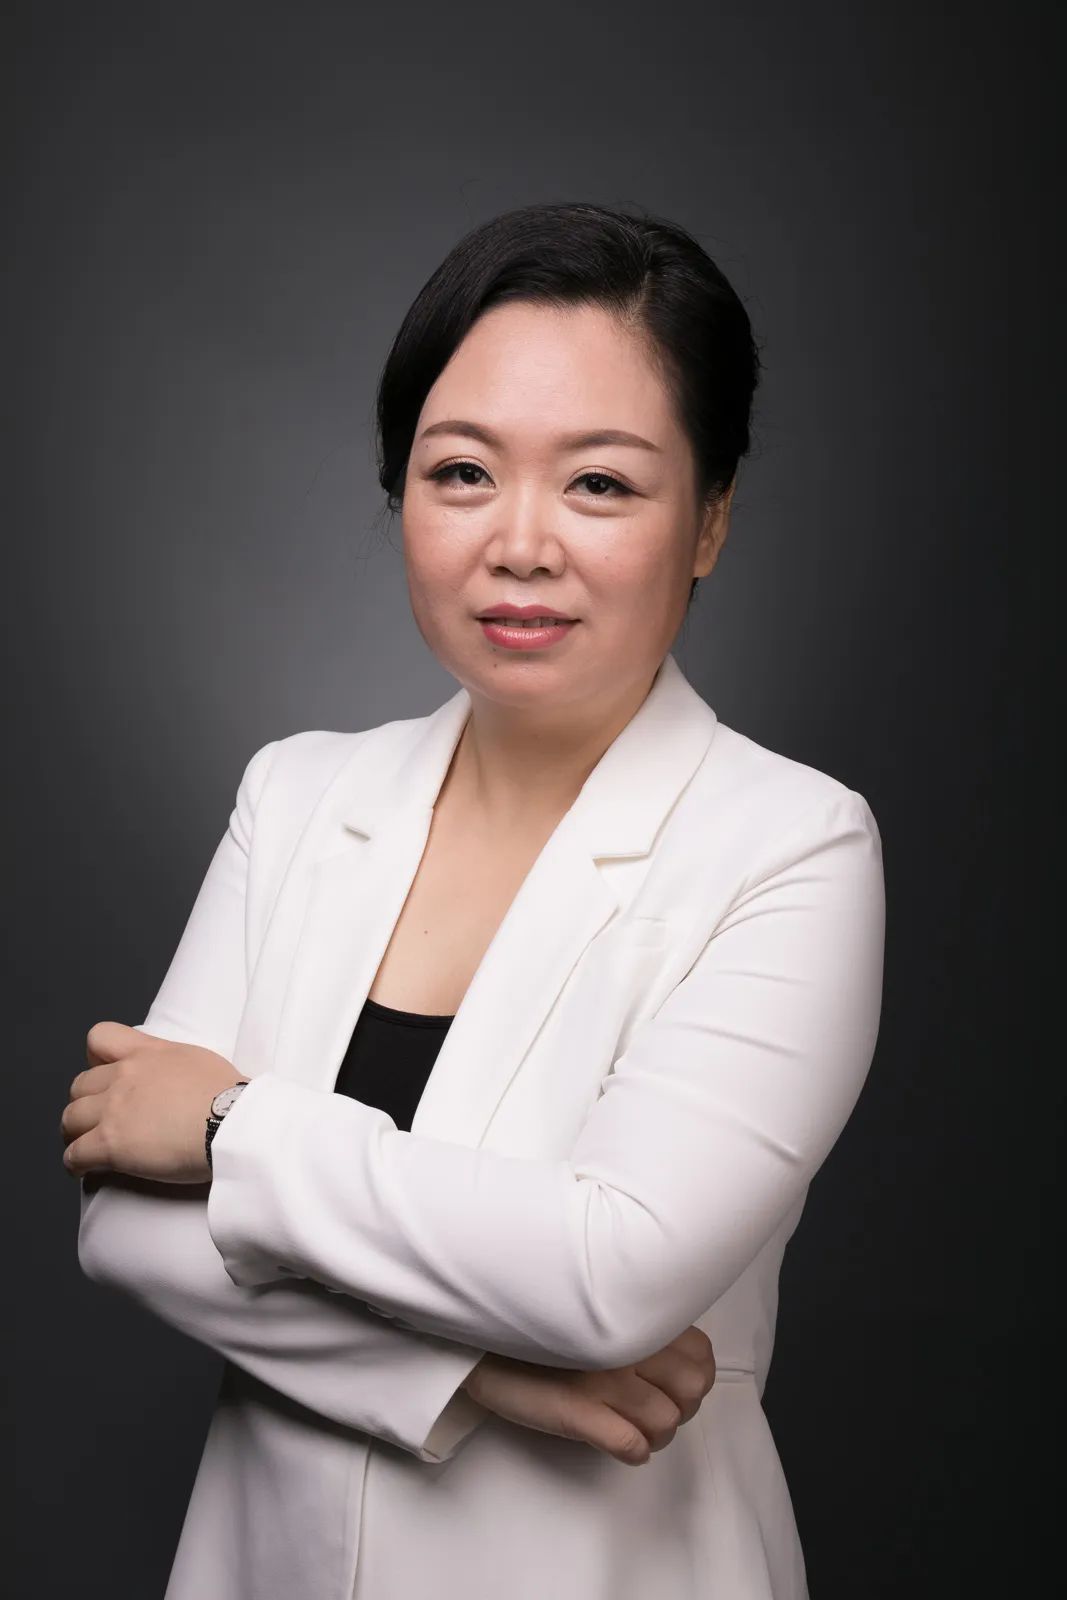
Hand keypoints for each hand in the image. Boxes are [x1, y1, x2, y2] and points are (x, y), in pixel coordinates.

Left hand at [61, 1021, 247, 1183]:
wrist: (231, 1124)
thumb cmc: (228, 1097)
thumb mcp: (198, 1061)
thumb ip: (172, 1064)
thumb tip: (174, 1078)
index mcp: (147, 1053)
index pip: (100, 1037)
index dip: (95, 1058)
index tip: (105, 1075)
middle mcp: (124, 1076)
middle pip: (79, 1085)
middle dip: (84, 1103)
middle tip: (96, 1120)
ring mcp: (113, 1110)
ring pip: (70, 1119)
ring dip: (74, 1133)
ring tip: (84, 1146)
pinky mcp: (109, 1144)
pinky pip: (74, 1154)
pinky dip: (74, 1163)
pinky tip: (83, 1170)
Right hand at [462, 1324, 715, 1465]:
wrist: (478, 1341)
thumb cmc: (536, 1325)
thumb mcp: (593, 1310)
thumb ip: (635, 1321)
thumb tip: (677, 1356)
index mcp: (630, 1313)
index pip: (700, 1354)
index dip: (695, 1378)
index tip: (675, 1383)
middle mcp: (623, 1342)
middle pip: (690, 1391)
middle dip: (681, 1407)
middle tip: (656, 1408)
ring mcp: (600, 1378)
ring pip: (664, 1422)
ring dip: (656, 1434)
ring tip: (636, 1429)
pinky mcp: (575, 1411)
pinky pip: (630, 1444)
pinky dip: (634, 1451)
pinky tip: (623, 1446)